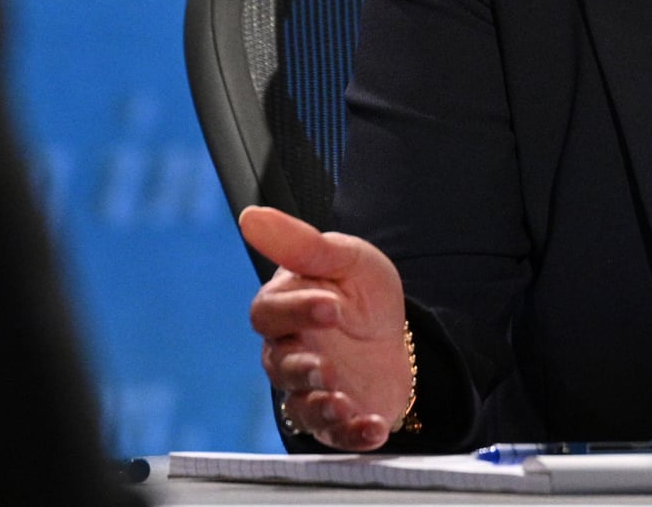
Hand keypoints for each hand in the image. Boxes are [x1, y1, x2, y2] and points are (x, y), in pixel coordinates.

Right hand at [242, 205, 412, 451]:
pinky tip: (372, 427)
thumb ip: (301, 244)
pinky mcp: (336, 418)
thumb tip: (250, 216)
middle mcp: (289, 352)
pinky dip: (352, 434)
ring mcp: (310, 389)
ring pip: (299, 405)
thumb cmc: (361, 292)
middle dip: (301, 367)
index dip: (296, 310)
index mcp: (285, 308)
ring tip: (343, 402)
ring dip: (320, 406)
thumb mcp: (345, 258)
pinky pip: (335, 434)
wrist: (400, 335)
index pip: (269, 312)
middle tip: (325, 367)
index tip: (330, 306)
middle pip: (277, 365)